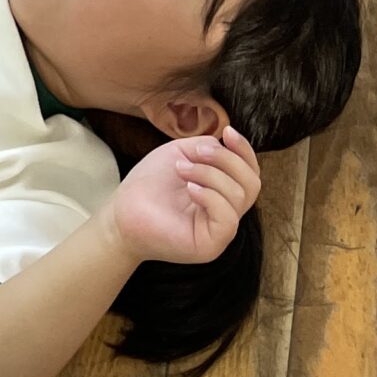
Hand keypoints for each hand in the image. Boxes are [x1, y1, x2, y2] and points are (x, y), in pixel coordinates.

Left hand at [105, 128, 259, 265]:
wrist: (124, 210)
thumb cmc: (151, 183)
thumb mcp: (182, 154)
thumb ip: (209, 147)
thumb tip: (227, 145)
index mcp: (223, 192)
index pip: (250, 173)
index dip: (245, 150)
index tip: (228, 132)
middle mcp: (226, 212)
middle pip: (252, 183)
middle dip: (226, 159)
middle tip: (196, 152)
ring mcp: (220, 231)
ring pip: (239, 196)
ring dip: (209, 173)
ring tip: (182, 170)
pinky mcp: (210, 245)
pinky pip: (228, 218)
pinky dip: (210, 196)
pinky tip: (190, 188)